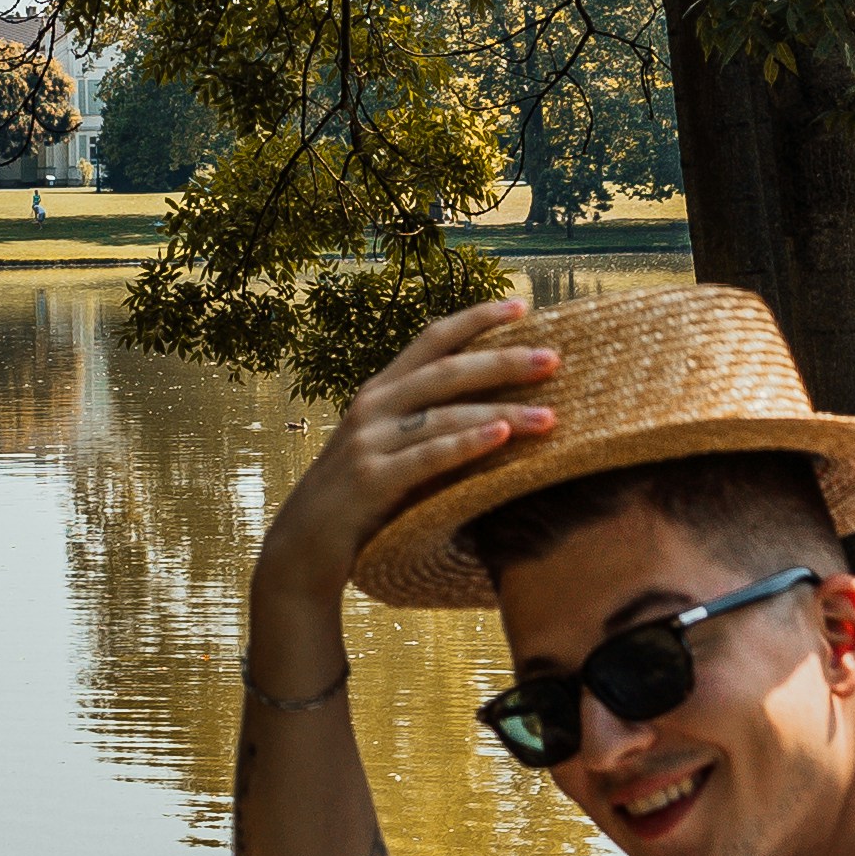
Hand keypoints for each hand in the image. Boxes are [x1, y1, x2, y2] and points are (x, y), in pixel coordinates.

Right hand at [252, 295, 558, 644]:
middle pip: (446, 371)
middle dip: (503, 361)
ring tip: (550, 417)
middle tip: (554, 360)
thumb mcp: (387, 450)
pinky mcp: (370, 481)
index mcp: (379, 391)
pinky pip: (427, 457)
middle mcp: (372, 407)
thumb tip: (495, 414)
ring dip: (502, 413)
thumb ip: (422, 425)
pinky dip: (466, 445)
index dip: (475, 318)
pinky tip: (502, 439)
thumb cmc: (357, 501)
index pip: (431, 340)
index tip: (522, 306)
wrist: (300, 549)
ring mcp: (368, 442)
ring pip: (443, 415)